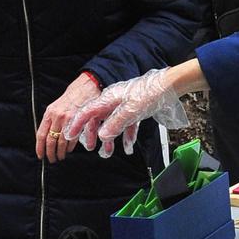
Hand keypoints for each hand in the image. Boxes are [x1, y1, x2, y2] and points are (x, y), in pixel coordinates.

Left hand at [37, 72, 100, 163]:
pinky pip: (72, 139)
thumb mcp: (56, 106)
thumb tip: (47, 136)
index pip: (40, 134)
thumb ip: (51, 120)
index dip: (39, 147)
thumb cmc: (72, 97)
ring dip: (60, 152)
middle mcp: (57, 117)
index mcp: (49, 113)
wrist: (86, 88)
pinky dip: (70, 147)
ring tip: (60, 157)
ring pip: (61, 142)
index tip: (40, 155)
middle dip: (50, 153)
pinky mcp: (79, 122)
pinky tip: (69, 150)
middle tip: (52, 159)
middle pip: (50, 141)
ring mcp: (68, 119)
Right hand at [63, 63, 194, 157]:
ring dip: (110, 139)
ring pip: (112, 125)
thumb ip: (115, 124)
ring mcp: (124, 106)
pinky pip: (126, 125)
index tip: (70, 135)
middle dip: (94, 135)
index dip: (77, 124)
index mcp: (108, 99)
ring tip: (108, 152)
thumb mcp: (131, 111)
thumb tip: (102, 136)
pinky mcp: (135, 110)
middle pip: (98, 120)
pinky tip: (128, 146)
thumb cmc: (149, 94)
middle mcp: (114, 102)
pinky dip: (126, 136)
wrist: (169, 87)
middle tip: (91, 147)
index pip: (87, 112)